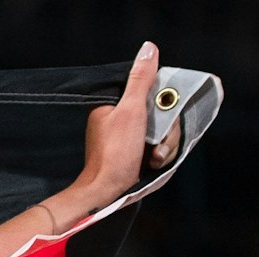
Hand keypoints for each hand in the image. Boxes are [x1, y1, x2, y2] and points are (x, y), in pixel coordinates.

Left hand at [73, 42, 181, 207]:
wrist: (106, 192)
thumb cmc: (115, 153)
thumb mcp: (131, 111)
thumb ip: (141, 80)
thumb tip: (148, 49)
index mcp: (114, 105)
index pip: (152, 91)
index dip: (164, 105)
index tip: (162, 118)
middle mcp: (121, 118)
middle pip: (162, 114)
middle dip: (166, 132)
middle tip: (155, 145)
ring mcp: (130, 135)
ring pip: (164, 131)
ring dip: (165, 146)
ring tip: (152, 157)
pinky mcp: (137, 151)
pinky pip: (160, 145)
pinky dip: (160, 155)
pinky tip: (152, 162)